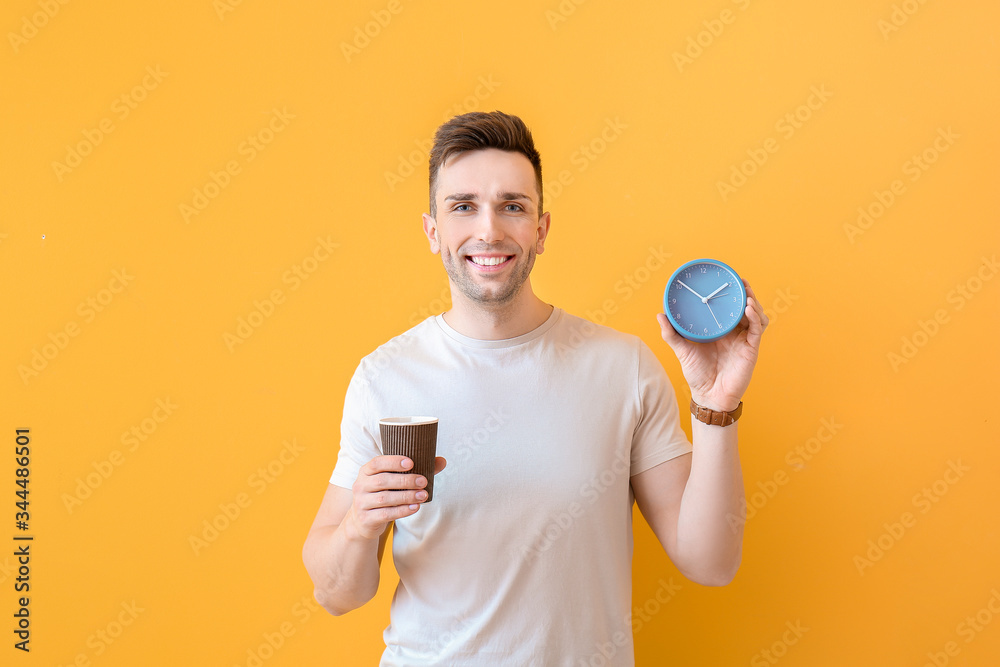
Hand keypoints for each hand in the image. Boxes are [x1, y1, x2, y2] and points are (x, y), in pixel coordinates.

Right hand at [346, 455, 446, 540]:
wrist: (363, 521)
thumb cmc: (383, 494)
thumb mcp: (393, 481)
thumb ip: (416, 470)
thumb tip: (442, 461)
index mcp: (366, 471)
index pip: (377, 463)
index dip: (393, 461)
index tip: (411, 463)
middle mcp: (360, 485)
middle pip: (383, 481)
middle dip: (405, 480)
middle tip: (423, 481)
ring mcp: (361, 503)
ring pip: (385, 498)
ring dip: (406, 496)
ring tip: (423, 495)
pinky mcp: (366, 518)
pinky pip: (386, 514)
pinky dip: (402, 511)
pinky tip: (415, 507)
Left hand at [656, 280, 767, 411]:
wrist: (708, 396)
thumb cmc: (697, 375)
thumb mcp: (682, 350)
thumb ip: (672, 334)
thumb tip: (660, 315)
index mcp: (720, 330)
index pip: (728, 308)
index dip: (730, 293)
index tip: (727, 278)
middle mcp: (734, 333)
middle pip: (745, 308)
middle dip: (745, 292)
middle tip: (739, 280)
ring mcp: (744, 340)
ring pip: (755, 315)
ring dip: (752, 302)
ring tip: (746, 292)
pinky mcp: (751, 349)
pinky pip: (757, 329)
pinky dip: (755, 317)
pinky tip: (748, 308)